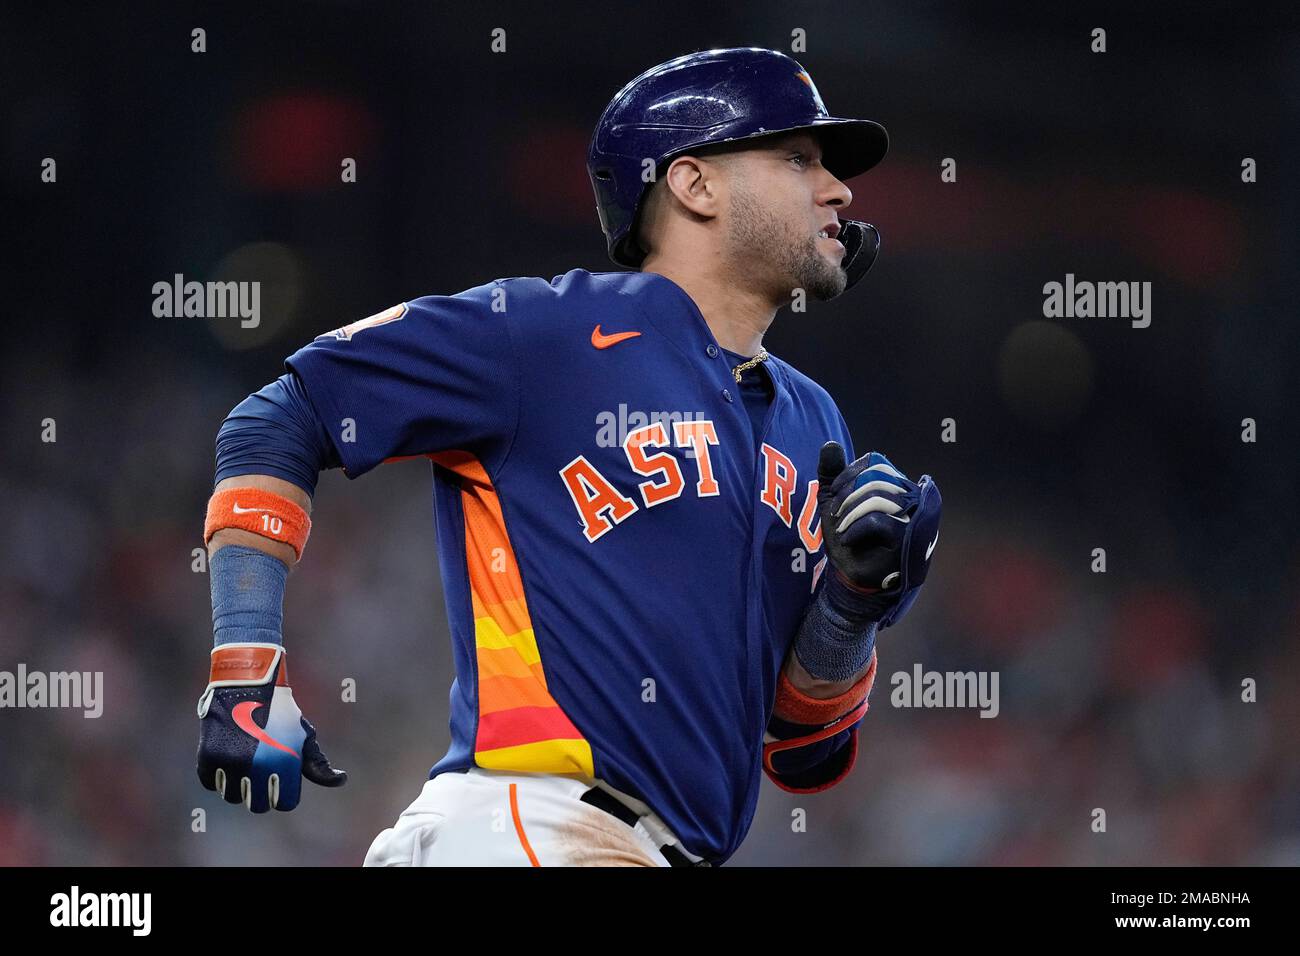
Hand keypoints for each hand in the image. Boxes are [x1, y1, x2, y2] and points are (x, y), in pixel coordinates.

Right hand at [196, 643, 345, 811]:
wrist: (246, 683)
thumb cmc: (281, 712)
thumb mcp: (304, 735)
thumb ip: (318, 764)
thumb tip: (341, 781)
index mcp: (284, 763)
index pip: (284, 803)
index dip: (284, 795)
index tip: (280, 782)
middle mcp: (257, 767)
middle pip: (258, 805)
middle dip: (261, 794)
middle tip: (261, 775)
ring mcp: (230, 763)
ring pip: (233, 796)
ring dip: (238, 785)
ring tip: (244, 762)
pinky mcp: (207, 757)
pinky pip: (211, 782)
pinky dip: (218, 775)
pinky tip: (227, 758)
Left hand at [816, 442, 941, 627]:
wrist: (849, 578)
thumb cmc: (847, 539)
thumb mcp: (834, 503)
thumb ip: (832, 474)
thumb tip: (830, 445)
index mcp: (898, 487)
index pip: (876, 463)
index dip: (850, 474)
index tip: (834, 493)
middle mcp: (914, 500)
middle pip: (877, 478)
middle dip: (848, 495)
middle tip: (837, 515)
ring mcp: (915, 520)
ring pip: (878, 498)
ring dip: (850, 513)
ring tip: (842, 529)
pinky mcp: (910, 541)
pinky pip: (880, 521)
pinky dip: (855, 528)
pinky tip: (849, 540)